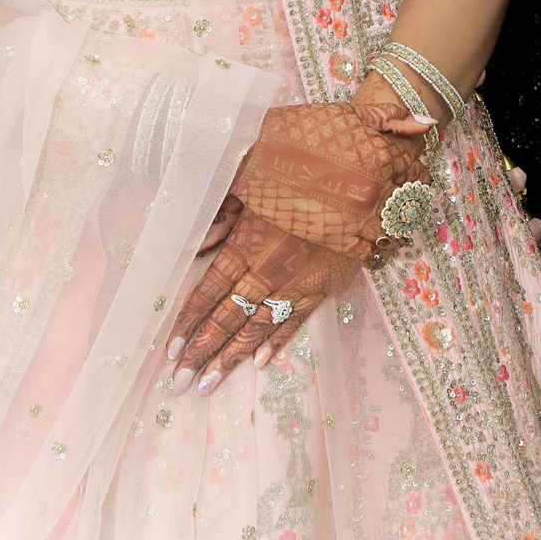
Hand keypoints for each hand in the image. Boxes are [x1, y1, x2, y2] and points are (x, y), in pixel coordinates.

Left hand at [168, 100, 432, 388]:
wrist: (372, 164)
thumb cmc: (308, 155)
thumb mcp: (254, 167)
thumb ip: (224, 207)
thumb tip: (197, 244)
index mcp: (249, 239)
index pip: (209, 289)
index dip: (188, 320)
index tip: (168, 349)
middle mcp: (270, 268)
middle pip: (229, 316)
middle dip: (202, 350)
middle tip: (177, 383)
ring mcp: (300, 280)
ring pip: (259, 326)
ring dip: (231, 356)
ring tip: (207, 384)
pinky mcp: (328, 281)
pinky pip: (296, 319)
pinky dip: (276, 342)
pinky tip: (259, 362)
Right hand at [229, 99, 432, 252]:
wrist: (256, 159)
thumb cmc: (301, 129)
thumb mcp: (348, 113)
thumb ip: (391, 118)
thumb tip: (427, 124)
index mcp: (382, 154)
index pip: (417, 169)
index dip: (417, 172)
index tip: (411, 175)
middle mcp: (377, 189)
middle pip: (410, 201)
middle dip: (409, 199)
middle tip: (401, 197)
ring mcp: (358, 217)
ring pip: (395, 229)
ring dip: (396, 224)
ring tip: (388, 219)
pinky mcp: (339, 240)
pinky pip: (372, 250)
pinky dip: (375, 244)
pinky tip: (368, 234)